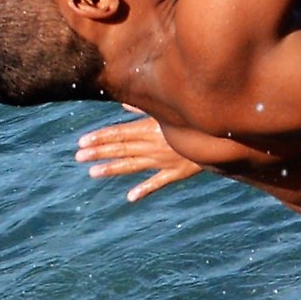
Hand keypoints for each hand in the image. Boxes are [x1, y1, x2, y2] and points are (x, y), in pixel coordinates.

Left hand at [74, 106, 203, 202]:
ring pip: (133, 165)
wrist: (222, 138)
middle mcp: (153, 145)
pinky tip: (130, 197)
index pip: (119, 133)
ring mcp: (163, 161)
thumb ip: (146, 108)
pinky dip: (144, 190)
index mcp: (151, 128)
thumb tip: (124, 102)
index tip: (81, 141)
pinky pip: (157, 182)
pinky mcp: (176, 172)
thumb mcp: (170, 109)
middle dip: (99, 152)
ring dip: (113, 168)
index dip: (100, 137)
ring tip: (93, 173)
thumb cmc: (196, 119)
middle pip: (121, 149)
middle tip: (78, 156)